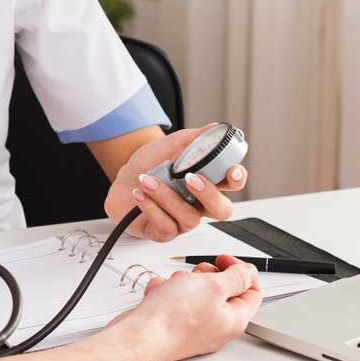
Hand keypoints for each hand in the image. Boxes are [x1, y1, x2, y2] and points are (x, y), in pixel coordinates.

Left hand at [104, 124, 247, 241]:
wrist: (122, 180)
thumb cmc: (149, 166)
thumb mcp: (170, 146)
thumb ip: (193, 138)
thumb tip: (213, 127)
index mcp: (207, 182)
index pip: (232, 184)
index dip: (237, 179)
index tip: (232, 170)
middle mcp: (199, 205)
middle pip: (221, 210)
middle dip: (209, 194)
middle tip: (190, 178)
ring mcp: (183, 220)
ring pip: (189, 218)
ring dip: (167, 197)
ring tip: (147, 180)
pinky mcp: (164, 232)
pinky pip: (166, 227)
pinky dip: (151, 208)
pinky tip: (140, 194)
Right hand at [109, 256, 261, 360]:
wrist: (139, 338)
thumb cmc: (173, 319)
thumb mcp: (213, 286)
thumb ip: (236, 277)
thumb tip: (248, 272)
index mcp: (233, 319)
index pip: (252, 291)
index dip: (241, 271)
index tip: (223, 260)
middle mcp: (216, 327)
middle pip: (221, 291)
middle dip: (205, 276)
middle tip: (196, 275)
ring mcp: (193, 328)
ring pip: (194, 293)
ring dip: (181, 283)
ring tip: (172, 288)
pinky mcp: (172, 327)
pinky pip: (173, 302)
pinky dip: (164, 294)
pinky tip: (158, 296)